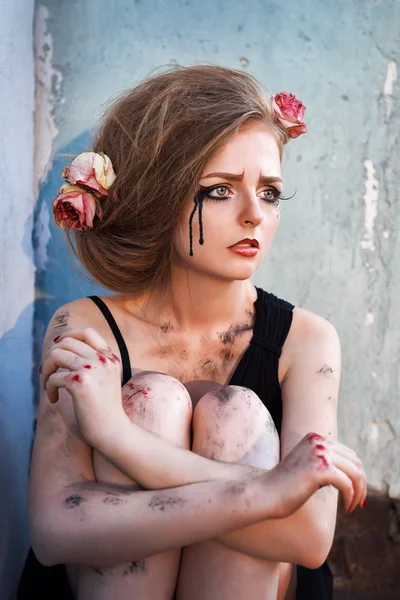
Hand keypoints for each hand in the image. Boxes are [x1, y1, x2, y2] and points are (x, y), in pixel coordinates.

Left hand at [40, 327, 125, 447]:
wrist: (113, 430)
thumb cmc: (106, 410)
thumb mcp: (106, 379)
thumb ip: (94, 364)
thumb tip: (63, 350)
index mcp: (110, 358)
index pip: (87, 332)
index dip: (68, 335)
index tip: (58, 346)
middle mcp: (103, 359)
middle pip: (67, 342)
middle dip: (52, 356)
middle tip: (48, 373)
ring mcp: (92, 369)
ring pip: (56, 355)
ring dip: (46, 370)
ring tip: (48, 385)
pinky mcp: (80, 383)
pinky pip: (53, 377)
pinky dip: (48, 388)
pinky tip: (54, 400)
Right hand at [263, 432, 365, 517]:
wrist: (265, 494)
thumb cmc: (285, 487)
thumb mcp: (308, 467)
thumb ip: (326, 463)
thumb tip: (355, 473)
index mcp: (315, 437)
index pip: (348, 454)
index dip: (357, 474)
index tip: (357, 493)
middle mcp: (318, 441)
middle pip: (355, 462)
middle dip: (361, 483)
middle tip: (359, 502)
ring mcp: (319, 452)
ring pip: (355, 473)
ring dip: (358, 492)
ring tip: (352, 507)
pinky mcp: (320, 468)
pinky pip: (347, 484)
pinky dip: (350, 497)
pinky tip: (346, 508)